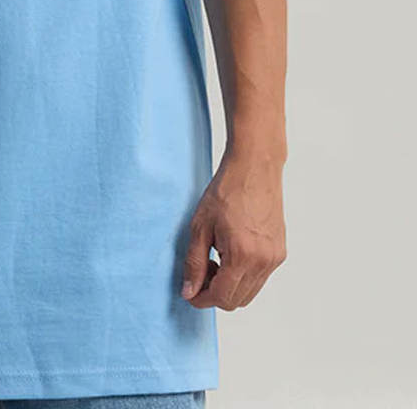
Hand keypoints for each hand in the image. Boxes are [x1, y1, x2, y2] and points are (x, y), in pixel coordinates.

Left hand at [180, 149, 286, 309]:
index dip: (202, 299)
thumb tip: (189, 292)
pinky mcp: (279, 252)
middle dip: (215, 293)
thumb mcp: (200, 226)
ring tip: (214, 259)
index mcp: (243, 256)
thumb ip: (194, 263)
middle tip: (201, 270)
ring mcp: (275, 258)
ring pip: (250, 292)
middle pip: (237, 300)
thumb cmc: (226, 191)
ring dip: (230, 285)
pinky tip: (229, 253)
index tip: (189, 292)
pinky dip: (243, 275)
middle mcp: (264, 262)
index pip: (222, 297)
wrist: (254, 169)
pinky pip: (260, 277)